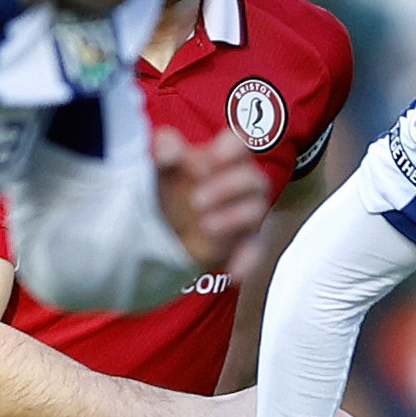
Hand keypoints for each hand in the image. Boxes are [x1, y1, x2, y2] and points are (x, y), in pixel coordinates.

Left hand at [152, 124, 271, 271]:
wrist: (163, 227)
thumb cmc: (167, 186)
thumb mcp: (158, 165)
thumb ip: (163, 148)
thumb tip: (170, 150)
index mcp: (221, 159)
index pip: (239, 145)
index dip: (232, 149)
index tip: (214, 157)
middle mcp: (240, 184)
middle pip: (254, 178)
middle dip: (227, 187)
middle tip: (195, 200)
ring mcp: (245, 214)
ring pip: (257, 211)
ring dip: (234, 218)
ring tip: (205, 226)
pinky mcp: (244, 243)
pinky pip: (255, 250)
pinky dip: (247, 260)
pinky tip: (233, 271)